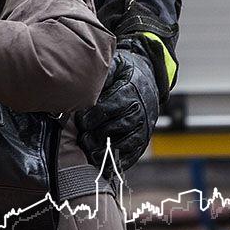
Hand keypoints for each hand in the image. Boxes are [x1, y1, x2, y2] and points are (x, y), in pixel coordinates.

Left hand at [75, 48, 159, 170]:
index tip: (80, 119)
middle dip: (96, 134)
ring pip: (124, 143)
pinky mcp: (143, 140)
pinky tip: (104, 165)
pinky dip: (118, 161)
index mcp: (130, 92)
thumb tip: (87, 77)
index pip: (110, 108)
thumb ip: (102, 72)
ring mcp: (142, 127)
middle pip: (116, 127)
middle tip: (81, 138)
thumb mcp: (116, 65)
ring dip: (105, 150)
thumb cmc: (126, 73)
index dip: (93, 116)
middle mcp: (138, 112)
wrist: (149, 80)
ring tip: (89, 151)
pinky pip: (132, 154)